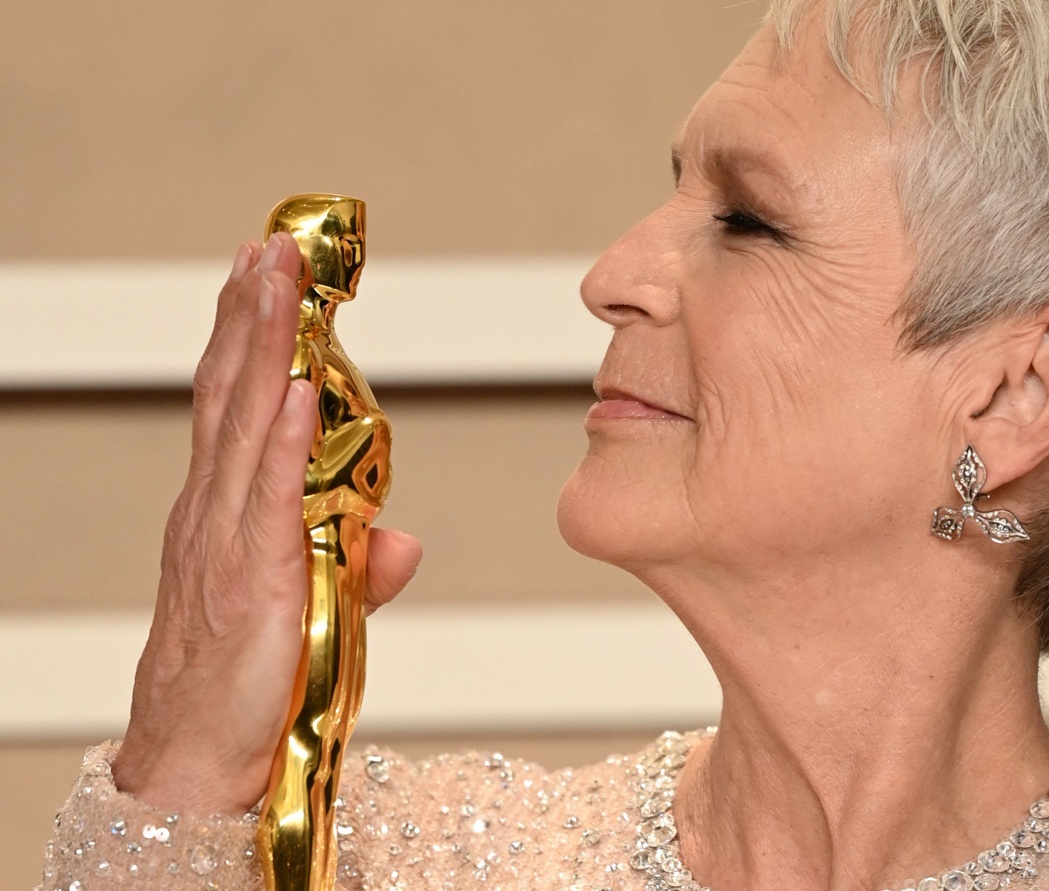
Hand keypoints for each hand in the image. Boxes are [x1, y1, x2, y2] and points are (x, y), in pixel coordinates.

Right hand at [113, 234, 422, 814]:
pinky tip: (299, 389)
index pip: (237, 406)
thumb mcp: (309, 608)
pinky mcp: (253, 580)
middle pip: (235, 395)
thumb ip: (353, 566)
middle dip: (255, 316)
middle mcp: (216, 513)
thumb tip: (400, 543)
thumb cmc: (247, 680)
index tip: (265, 275)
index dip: (250, 338)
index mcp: (225, 511)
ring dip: (267, 350)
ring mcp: (228, 542)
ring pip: (247, 426)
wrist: (198, 757)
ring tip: (278, 280)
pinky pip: (269, 498)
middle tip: (271, 246)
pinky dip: (284, 442)